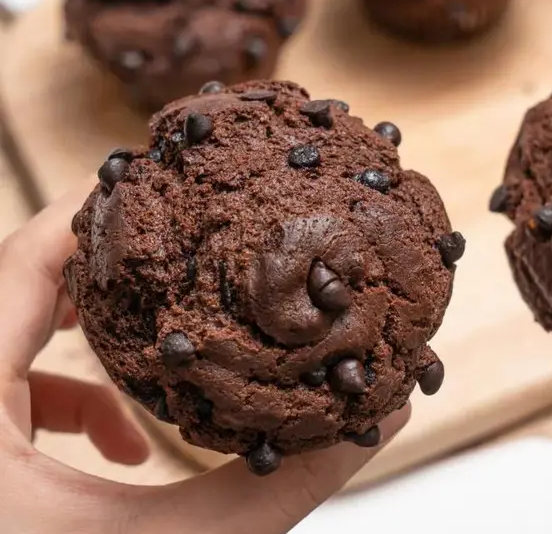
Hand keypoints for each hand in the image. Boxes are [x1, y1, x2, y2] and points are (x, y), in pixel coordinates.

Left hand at [0, 180, 409, 533]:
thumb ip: (276, 488)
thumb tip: (378, 419)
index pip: (23, 258)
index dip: (102, 214)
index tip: (181, 198)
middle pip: (16, 284)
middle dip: (112, 273)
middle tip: (192, 262)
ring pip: (4, 335)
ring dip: (86, 341)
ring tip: (159, 367)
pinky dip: (59, 394)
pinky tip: (117, 442)